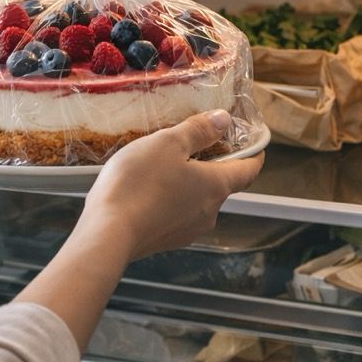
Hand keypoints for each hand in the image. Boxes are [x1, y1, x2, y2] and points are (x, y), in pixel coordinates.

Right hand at [14, 110, 261, 351]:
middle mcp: (210, 212)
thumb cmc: (138, 183)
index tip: (254, 144)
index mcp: (216, 186)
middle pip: (221, 185)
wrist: (108, 233)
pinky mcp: (166, 241)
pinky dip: (170, 202)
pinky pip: (176, 216)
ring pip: (197, 202)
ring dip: (188, 185)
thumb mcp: (167, 143)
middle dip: (211, 167)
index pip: (249, 170)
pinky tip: (147, 192)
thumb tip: (224, 120)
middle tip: (190, 148)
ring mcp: (188, 230)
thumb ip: (198, 130)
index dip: (254, 155)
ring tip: (162, 170)